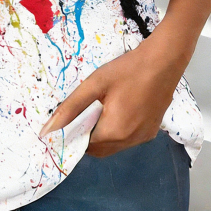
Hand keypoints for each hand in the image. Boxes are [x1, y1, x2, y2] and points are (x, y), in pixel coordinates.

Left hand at [39, 19, 190, 156]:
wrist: (164, 60)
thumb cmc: (127, 70)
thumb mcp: (94, 85)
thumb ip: (70, 108)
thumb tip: (47, 130)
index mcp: (115, 132)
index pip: (85, 147)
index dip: (76, 135)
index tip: (73, 118)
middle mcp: (131, 141)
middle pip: (100, 150)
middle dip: (89, 135)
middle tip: (89, 110)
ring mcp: (144, 137)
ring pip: (115, 146)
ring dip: (104, 134)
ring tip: (105, 106)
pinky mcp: (152, 131)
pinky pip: (128, 139)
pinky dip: (119, 131)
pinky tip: (121, 108)